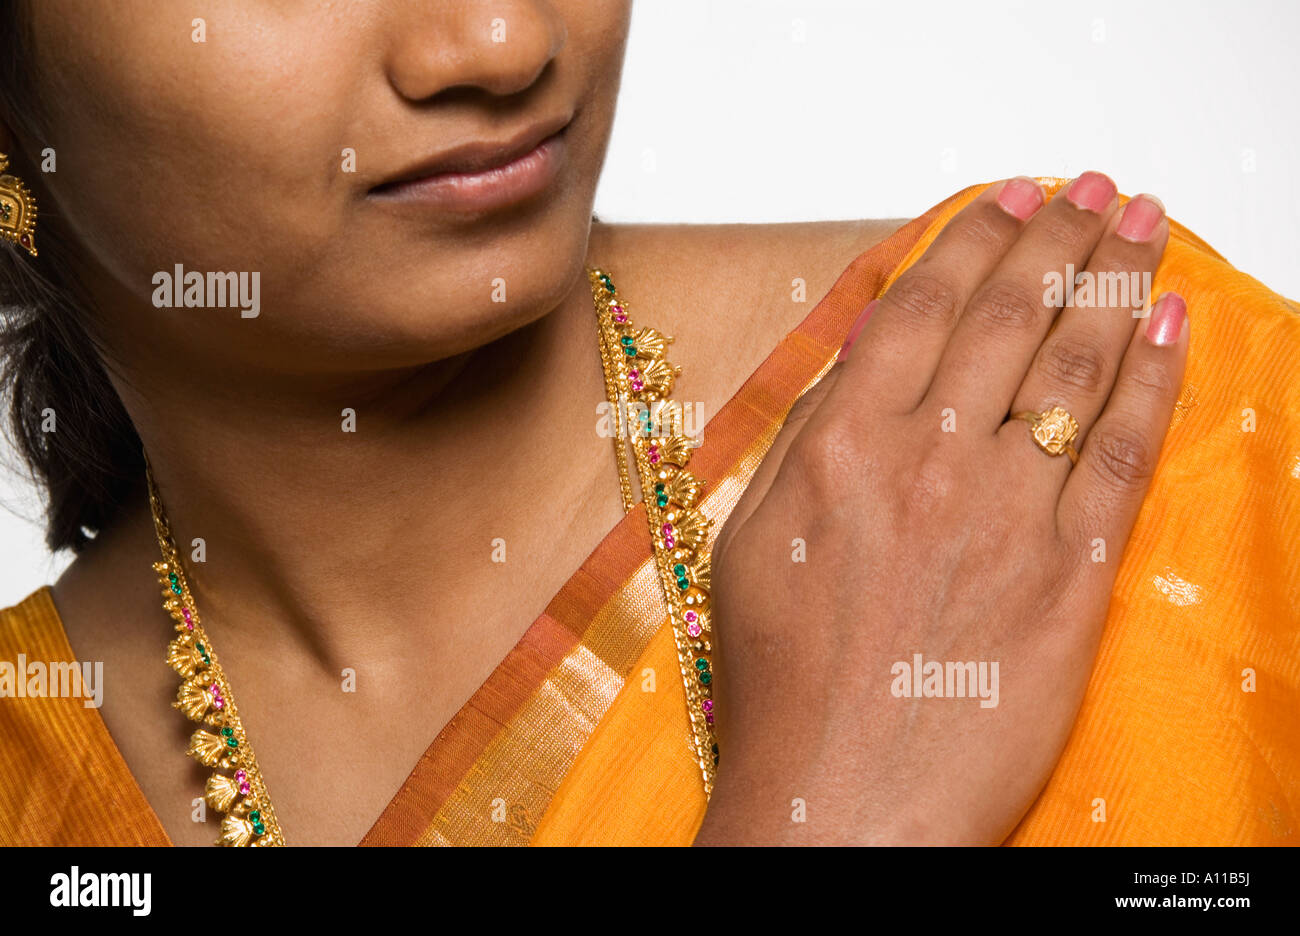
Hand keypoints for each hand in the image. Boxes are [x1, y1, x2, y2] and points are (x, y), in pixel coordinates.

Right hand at [697, 174, 1186, 843]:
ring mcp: (1004, 516)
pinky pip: (1121, 458)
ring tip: (1140, 226)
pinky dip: (1150, 383)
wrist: (840, 801)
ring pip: (1070, 369)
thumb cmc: (784, 686)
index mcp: (838, 448)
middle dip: (1057, 237)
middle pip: (1007, 318)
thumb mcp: (753, 544)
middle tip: (1091, 189)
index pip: (920, 309)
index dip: (973, 239)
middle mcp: (925, 462)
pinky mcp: (1068, 579)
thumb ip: (808, 443)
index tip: (1007, 197)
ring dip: (1112, 283)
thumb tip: (864, 366)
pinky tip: (1167, 328)